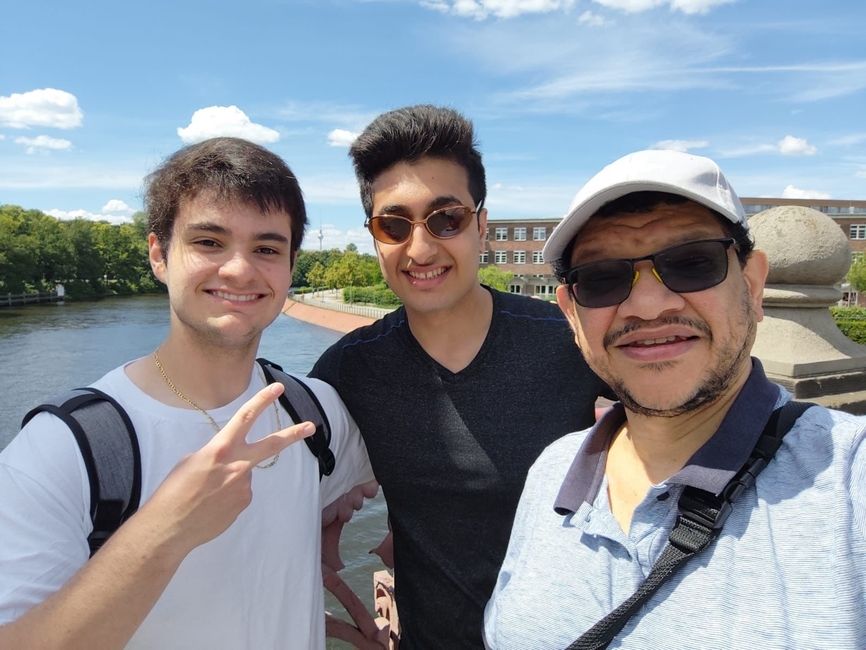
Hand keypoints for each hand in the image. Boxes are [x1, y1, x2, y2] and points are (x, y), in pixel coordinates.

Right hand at [137, 383, 314, 553]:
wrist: (169, 527)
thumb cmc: (173, 491)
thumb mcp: (191, 461)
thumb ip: (216, 453)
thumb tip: (230, 458)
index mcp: (220, 449)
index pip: (246, 417)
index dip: (263, 400)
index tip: (278, 388)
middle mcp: (237, 465)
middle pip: (271, 445)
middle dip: (293, 434)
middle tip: (311, 426)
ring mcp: (244, 486)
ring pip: (244, 473)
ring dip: (230, 478)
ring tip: (206, 493)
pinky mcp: (244, 503)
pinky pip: (239, 492)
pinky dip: (228, 494)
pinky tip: (211, 504)